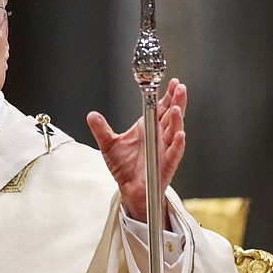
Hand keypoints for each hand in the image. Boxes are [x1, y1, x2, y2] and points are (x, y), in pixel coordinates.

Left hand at [87, 78, 186, 222]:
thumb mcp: (109, 144)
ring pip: (174, 132)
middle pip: (171, 116)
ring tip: (177, 108)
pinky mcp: (166, 165)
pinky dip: (178, 144)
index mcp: (148, 128)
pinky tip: (180, 134)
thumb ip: (101, 129)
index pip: (161, 108)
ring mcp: (165, 150)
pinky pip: (174, 153)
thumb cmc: (124, 166)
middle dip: (177, 102)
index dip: (167, 96)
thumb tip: (91, 115)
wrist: (129, 189)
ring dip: (177, 120)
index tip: (172, 83)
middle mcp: (159, 137)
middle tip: (180, 88)